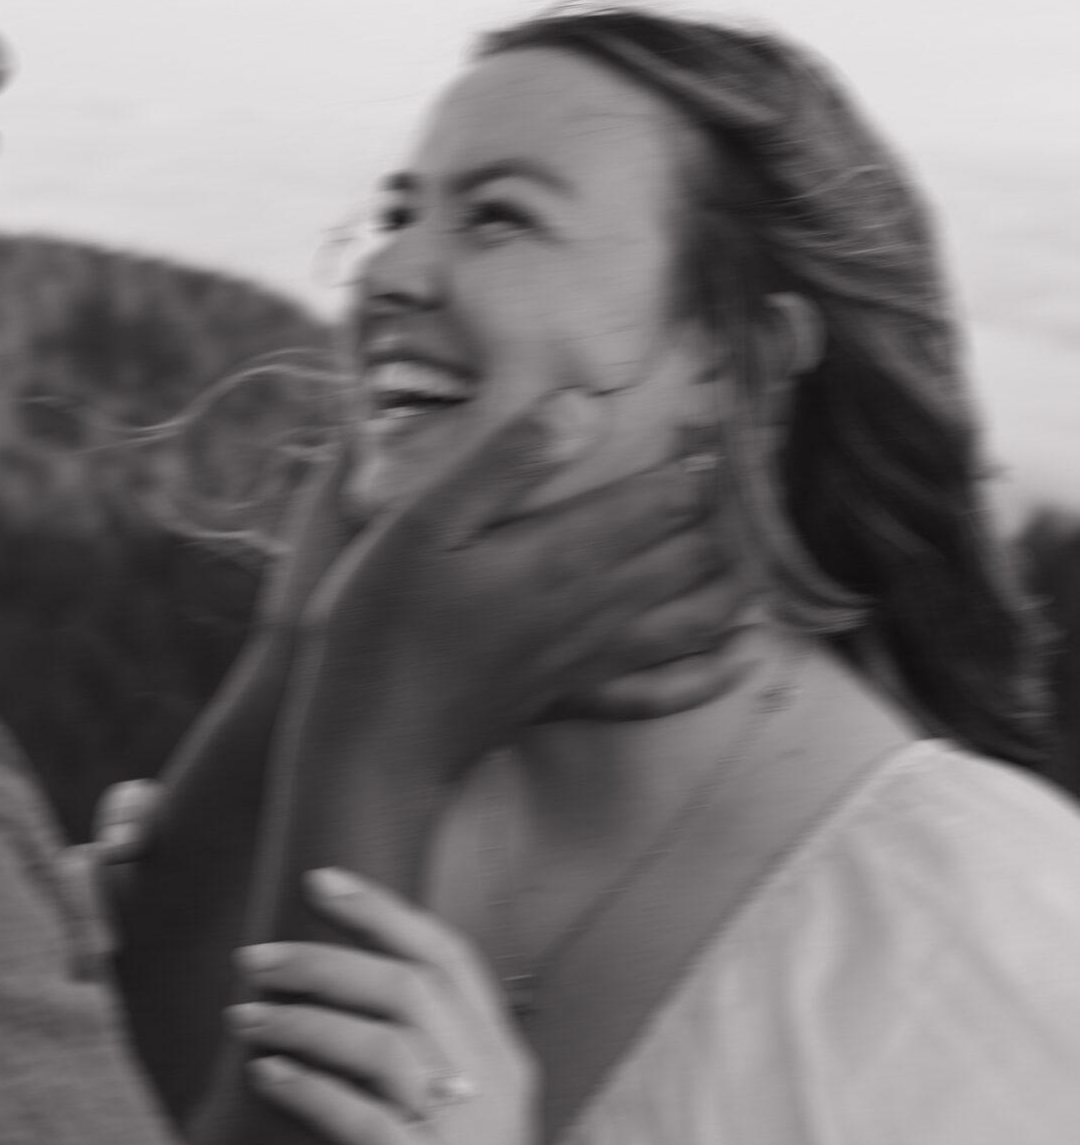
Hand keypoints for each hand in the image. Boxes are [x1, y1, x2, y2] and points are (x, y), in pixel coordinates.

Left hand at [234, 868, 536, 1144]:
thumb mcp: (463, 1129)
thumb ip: (428, 1061)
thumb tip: (347, 992)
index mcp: (508, 1065)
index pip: (450, 957)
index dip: (383, 909)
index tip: (318, 879)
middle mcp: (502, 1095)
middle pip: (409, 989)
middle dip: (323, 960)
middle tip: (253, 959)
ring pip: (387, 1049)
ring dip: (304, 1023)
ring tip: (243, 1019)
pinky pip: (371, 1128)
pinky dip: (313, 1092)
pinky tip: (265, 1078)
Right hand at [291, 393, 742, 783]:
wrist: (377, 738)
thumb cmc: (386, 620)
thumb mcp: (424, 521)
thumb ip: (503, 463)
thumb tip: (580, 407)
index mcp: (565, 555)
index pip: (662, 501)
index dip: (700, 462)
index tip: (719, 423)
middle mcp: (597, 607)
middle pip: (691, 555)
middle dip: (729, 513)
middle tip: (750, 476)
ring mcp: (593, 660)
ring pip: (694, 617)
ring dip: (738, 580)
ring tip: (766, 549)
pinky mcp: (577, 699)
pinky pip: (665, 691)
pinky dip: (712, 674)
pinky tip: (743, 659)